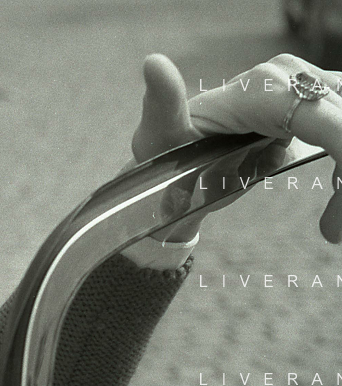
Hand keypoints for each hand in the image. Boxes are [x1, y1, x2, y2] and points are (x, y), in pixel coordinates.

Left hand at [131, 53, 341, 241]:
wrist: (177, 163)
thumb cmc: (166, 151)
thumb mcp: (158, 136)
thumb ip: (162, 103)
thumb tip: (153, 63)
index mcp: (260, 87)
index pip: (318, 111)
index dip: (341, 146)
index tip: (340, 191)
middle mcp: (290, 78)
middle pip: (341, 119)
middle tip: (333, 229)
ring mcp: (306, 89)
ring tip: (332, 226)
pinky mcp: (315, 105)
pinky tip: (333, 214)